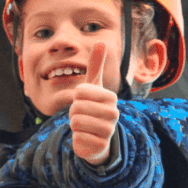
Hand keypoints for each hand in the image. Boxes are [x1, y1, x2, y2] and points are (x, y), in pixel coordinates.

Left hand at [69, 42, 118, 165]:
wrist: (97, 139)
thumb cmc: (93, 109)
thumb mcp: (93, 87)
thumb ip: (96, 66)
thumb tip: (101, 41)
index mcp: (110, 97)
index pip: (80, 91)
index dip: (76, 98)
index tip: (84, 102)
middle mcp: (113, 113)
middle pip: (76, 107)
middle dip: (73, 113)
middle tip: (83, 116)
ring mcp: (109, 131)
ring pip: (76, 122)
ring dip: (74, 125)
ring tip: (84, 127)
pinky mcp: (100, 146)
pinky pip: (77, 138)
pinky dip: (76, 139)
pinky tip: (86, 139)